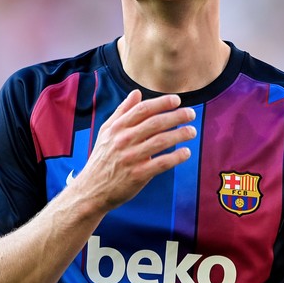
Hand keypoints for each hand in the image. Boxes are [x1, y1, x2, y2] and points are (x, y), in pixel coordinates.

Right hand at [71, 90, 195, 211]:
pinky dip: (176, 157)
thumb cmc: (102, 158)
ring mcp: (131, 157)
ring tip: (192, 131)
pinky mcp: (138, 174)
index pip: (142, 109)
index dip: (161, 103)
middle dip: (177, 116)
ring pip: (161, 141)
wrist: (91, 189)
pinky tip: (186, 152)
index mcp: (117, 128)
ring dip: (180, 134)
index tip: (177, 100)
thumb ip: (122, 112)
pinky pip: (161, 163)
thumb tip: (136, 93)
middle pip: (155, 123)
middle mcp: (123, 140)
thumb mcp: (106, 132)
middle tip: (191, 114)